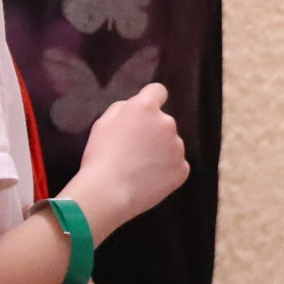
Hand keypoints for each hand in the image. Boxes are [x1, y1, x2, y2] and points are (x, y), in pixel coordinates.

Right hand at [71, 82, 187, 235]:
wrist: (108, 192)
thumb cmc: (100, 155)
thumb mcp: (103, 122)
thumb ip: (123, 109)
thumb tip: (135, 108)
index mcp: (146, 107)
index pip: (158, 91)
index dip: (150, 101)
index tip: (142, 115)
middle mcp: (167, 123)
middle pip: (163, 122)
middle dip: (153, 131)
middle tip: (135, 150)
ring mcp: (178, 147)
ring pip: (171, 144)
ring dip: (160, 151)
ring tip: (140, 169)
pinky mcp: (182, 169)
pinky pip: (176, 165)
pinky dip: (166, 171)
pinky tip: (149, 180)